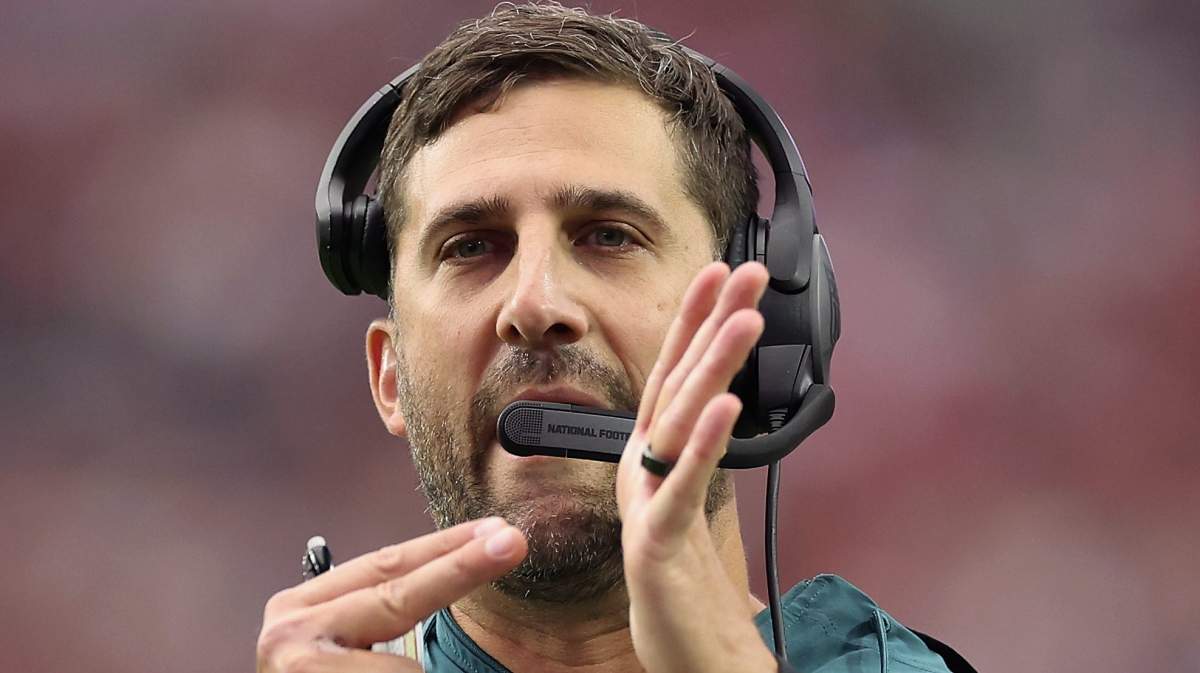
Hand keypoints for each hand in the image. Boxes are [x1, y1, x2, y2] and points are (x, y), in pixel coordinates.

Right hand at [256, 518, 525, 671]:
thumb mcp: (346, 644)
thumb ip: (386, 609)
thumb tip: (472, 561)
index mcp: (301, 611)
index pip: (387, 566)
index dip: (446, 548)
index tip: (497, 531)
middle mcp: (293, 637)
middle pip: (398, 596)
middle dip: (460, 568)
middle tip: (512, 543)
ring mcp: (302, 671)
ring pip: (408, 668)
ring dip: (425, 672)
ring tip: (416, 667)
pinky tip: (425, 668)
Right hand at [616, 261, 779, 672]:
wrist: (681, 653)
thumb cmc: (685, 580)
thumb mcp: (687, 500)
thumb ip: (694, 451)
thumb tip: (717, 403)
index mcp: (651, 456)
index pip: (674, 373)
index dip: (695, 319)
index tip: (719, 270)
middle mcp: (642, 469)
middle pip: (676, 383)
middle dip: (709, 322)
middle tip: (743, 270)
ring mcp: (647, 504)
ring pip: (679, 423)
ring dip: (713, 366)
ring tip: (744, 318)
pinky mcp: (656, 544)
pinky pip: (683, 488)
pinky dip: (704, 443)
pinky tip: (727, 405)